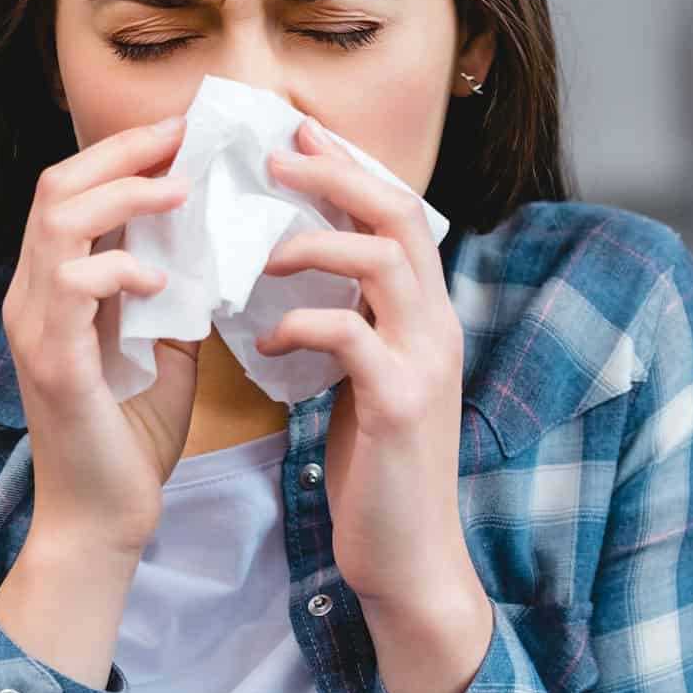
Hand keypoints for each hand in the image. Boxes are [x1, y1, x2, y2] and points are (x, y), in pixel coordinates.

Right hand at [2, 117, 203, 562]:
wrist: (103, 521)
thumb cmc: (131, 439)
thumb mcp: (163, 349)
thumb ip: (172, 297)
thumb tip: (214, 245)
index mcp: (53, 291)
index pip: (70, 193)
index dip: (122, 155)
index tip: (183, 133)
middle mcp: (31, 299)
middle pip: (54, 188)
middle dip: (122, 153)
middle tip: (184, 138)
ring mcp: (34, 328)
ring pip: (57, 224)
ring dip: (122, 196)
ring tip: (178, 190)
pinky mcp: (51, 363)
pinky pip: (74, 287)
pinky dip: (119, 269)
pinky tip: (161, 280)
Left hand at [256, 118, 477, 613]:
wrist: (408, 559)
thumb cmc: (375, 469)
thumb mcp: (362, 381)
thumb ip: (345, 325)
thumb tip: (291, 275)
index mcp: (422, 316)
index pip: (396, 213)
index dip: (348, 166)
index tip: (295, 133)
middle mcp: (434, 325)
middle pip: (398, 215)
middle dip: (334, 173)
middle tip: (273, 152)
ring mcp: (424, 362)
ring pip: (383, 260)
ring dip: (312, 240)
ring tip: (257, 252)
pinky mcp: (400, 405)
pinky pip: (351, 335)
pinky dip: (300, 323)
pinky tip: (263, 339)